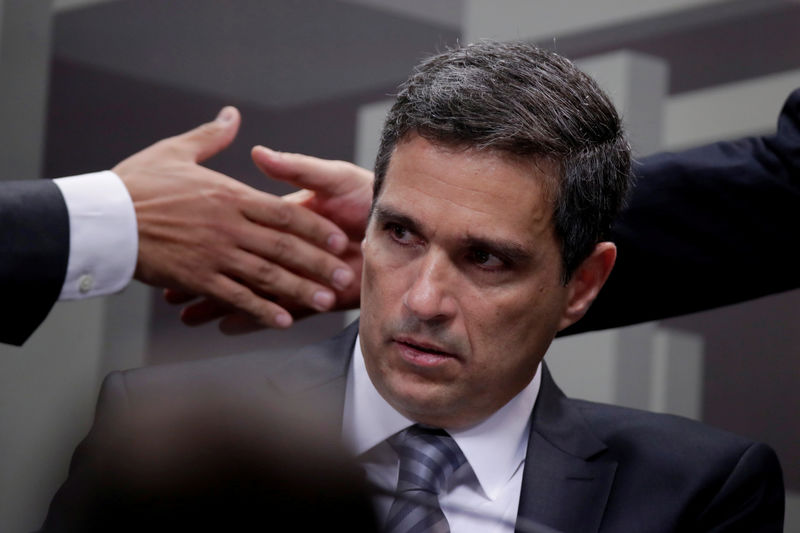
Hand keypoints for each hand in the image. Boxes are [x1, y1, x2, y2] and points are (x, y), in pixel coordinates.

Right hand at [113, 107, 355, 329]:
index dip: (314, 227)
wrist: (100, 216)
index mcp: (229, 196)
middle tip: (346, 275)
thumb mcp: (176, 151)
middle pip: (284, 247)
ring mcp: (214, 254)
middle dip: (318, 263)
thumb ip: (211, 137)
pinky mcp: (196, 278)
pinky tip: (284, 320)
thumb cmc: (137, 183)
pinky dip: (262, 309)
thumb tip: (233, 116)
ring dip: (299, 289)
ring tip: (326, 299)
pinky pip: (236, 296)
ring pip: (267, 275)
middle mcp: (229, 226)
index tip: (338, 238)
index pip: (283, 212)